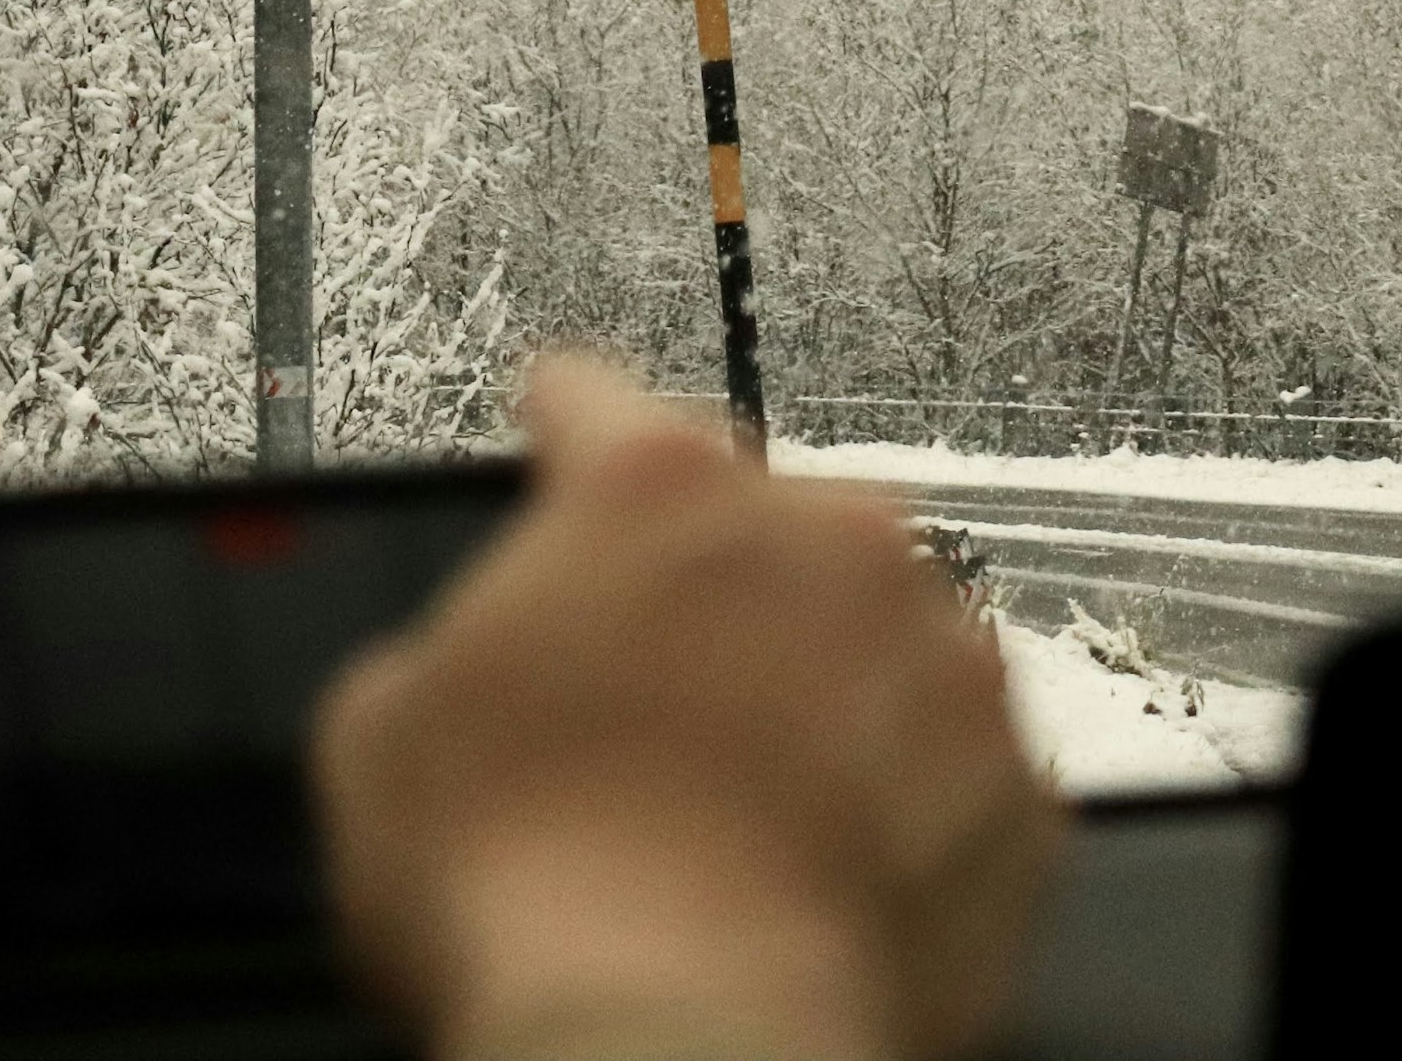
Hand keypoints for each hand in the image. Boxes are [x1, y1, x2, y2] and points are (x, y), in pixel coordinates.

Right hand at [314, 360, 1060, 1060]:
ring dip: (823, 697)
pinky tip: (824, 869)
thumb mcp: (384, 735)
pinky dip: (905, 803)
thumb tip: (456, 668)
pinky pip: (953, 763)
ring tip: (742, 813)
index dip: (564, 427)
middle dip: (712, 601)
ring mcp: (944, 654)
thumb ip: (446, 644)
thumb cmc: (533, 892)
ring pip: (877, 639)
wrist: (684, 1039)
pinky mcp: (1017, 780)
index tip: (564, 428)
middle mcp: (828, 537)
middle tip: (648, 715)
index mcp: (660, 488)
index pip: (597, 404)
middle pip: (762, 530)